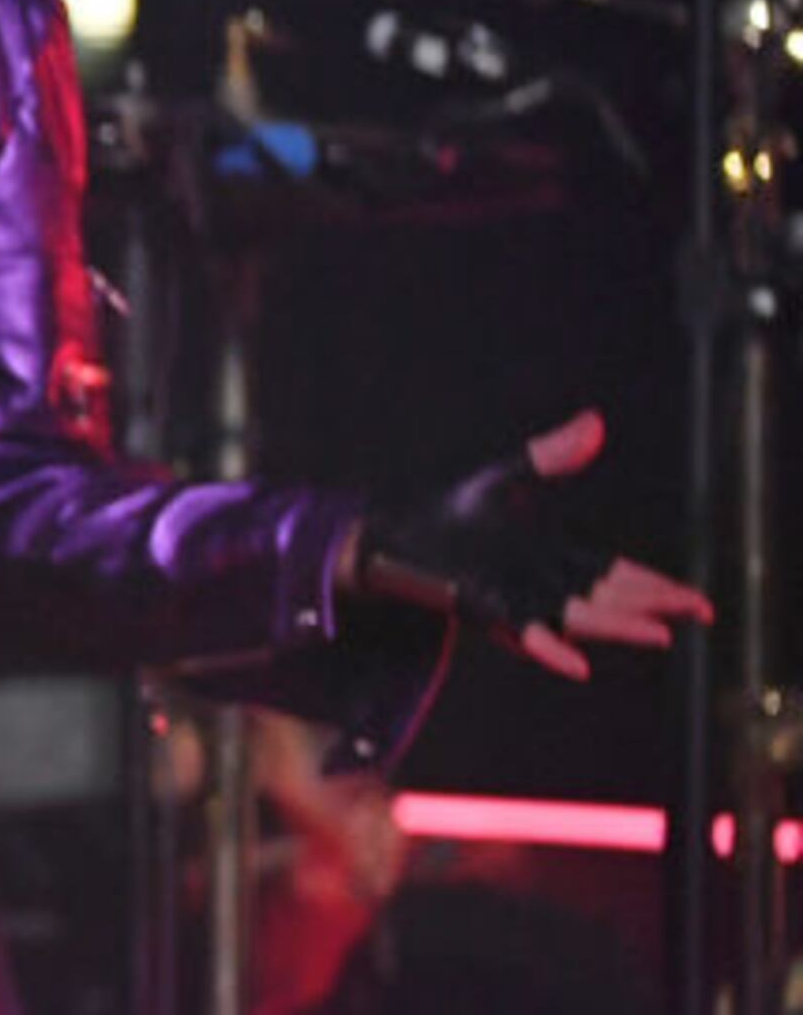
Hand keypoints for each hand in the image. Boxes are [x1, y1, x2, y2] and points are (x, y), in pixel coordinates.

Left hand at [353, 410, 710, 680]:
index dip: (655, 585)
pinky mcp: (483, 607)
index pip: (616, 573)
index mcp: (553, 554)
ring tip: (659, 634)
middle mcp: (542, 582)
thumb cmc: (447, 508)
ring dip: (617, 627)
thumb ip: (551, 457)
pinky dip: (549, 649)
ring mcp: (516, 598)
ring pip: (577, 619)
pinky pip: (521, 634)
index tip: (696, 600)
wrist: (390, 530)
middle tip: (698, 614)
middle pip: (609, 597)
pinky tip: (576, 665)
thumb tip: (597, 422)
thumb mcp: (505, 477)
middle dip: (652, 606)